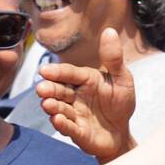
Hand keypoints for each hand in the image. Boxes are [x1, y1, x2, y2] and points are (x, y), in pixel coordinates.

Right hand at [34, 28, 134, 161]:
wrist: (121, 133)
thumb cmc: (120, 103)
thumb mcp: (122, 79)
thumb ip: (113, 58)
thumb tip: (109, 31)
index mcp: (85, 80)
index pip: (70, 74)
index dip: (57, 73)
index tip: (44, 71)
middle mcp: (75, 97)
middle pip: (60, 91)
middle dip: (50, 90)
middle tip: (41, 88)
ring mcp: (75, 115)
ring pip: (61, 110)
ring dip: (53, 107)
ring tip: (47, 104)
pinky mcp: (78, 133)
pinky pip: (70, 128)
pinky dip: (63, 125)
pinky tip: (57, 120)